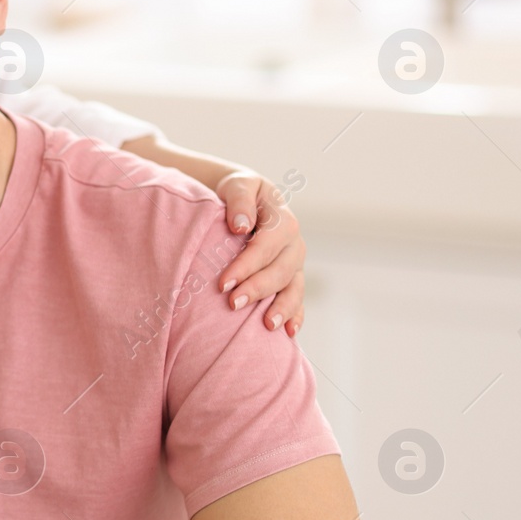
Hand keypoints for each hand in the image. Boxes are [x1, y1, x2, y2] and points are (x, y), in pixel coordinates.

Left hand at [213, 171, 304, 336]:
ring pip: (294, 287)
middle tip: (232, 304)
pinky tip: (289, 333)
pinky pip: (297, 298)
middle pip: (281, 270)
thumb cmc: (238, 192)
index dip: (246, 265)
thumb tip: (239, 226)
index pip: (266, 245)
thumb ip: (239, 201)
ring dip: (282, 307)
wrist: (246, 198)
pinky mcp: (291, 277)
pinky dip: (296, 315)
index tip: (222, 283)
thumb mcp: (238, 186)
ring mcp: (294, 263)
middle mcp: (293, 244)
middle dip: (258, 289)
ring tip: (267, 325)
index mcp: (282, 220)